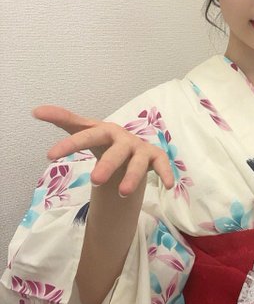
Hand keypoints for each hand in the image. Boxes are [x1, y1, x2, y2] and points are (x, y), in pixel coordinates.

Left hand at [33, 105, 174, 195]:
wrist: (129, 148)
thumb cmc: (104, 141)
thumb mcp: (85, 131)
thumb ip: (64, 120)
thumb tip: (35, 110)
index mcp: (106, 131)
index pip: (87, 135)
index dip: (70, 144)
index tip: (50, 155)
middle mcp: (125, 139)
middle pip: (117, 152)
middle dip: (108, 165)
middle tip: (94, 181)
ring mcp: (141, 149)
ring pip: (138, 164)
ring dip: (132, 177)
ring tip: (122, 193)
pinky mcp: (156, 158)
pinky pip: (162, 165)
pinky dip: (166, 173)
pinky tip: (168, 186)